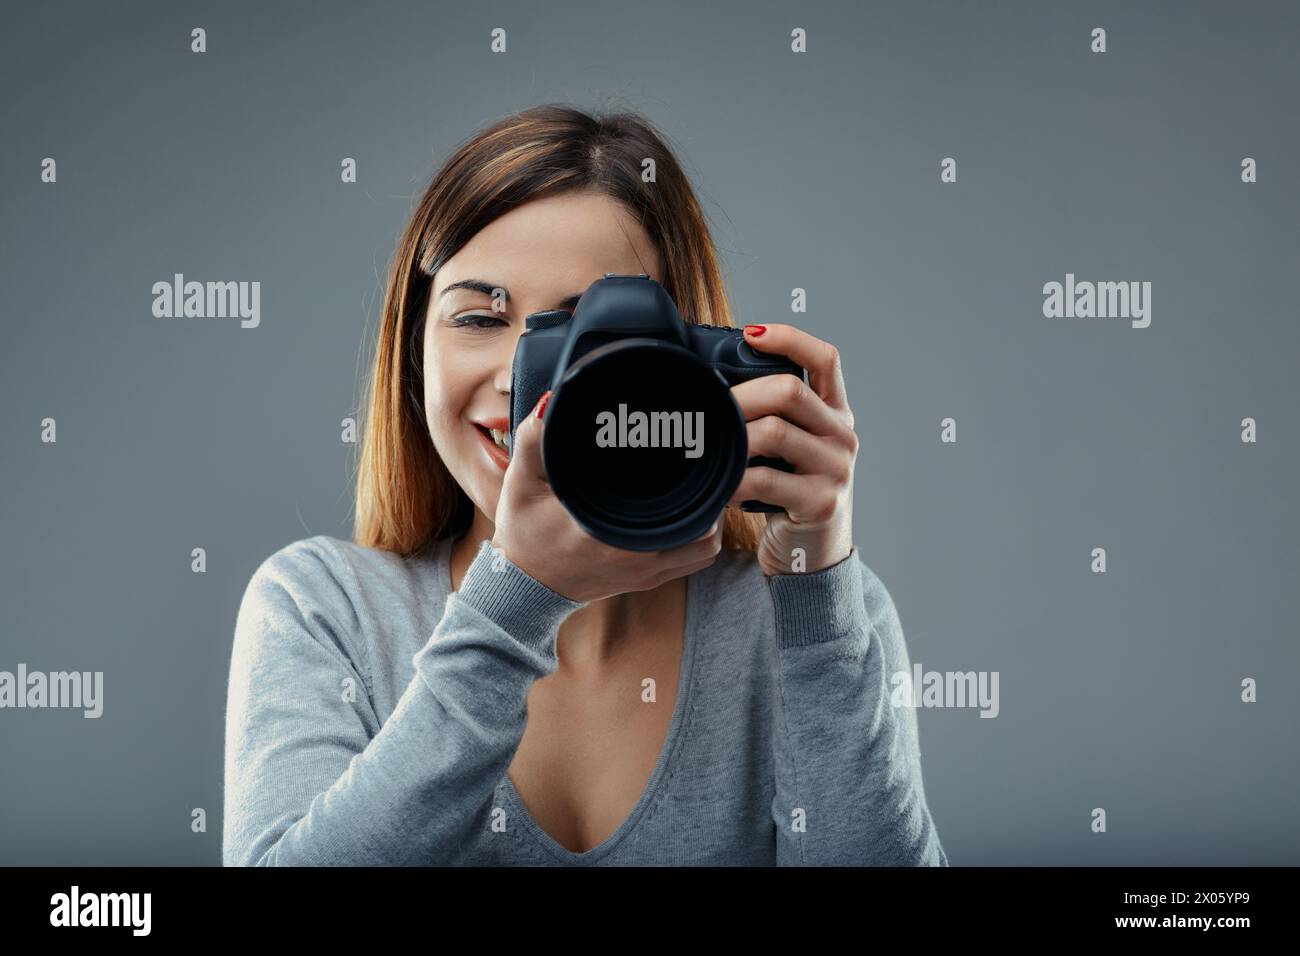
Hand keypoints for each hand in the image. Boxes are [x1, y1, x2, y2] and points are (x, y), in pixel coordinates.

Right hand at [491, 390, 724, 603]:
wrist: (524, 587)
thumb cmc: (524, 534)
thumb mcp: (521, 484)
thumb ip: (532, 441)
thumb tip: (549, 403)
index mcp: (611, 534)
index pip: (674, 503)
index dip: (692, 474)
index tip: (692, 445)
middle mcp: (637, 558)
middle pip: (704, 524)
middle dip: (709, 491)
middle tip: (703, 459)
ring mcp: (647, 573)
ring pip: (706, 545)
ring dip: (712, 516)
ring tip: (703, 485)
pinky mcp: (649, 580)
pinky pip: (694, 561)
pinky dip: (702, 538)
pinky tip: (694, 512)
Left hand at [728, 324, 857, 575]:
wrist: (811, 556)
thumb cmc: (788, 495)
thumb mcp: (792, 449)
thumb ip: (774, 416)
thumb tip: (716, 382)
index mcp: (837, 413)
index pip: (826, 359)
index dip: (789, 337)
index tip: (750, 333)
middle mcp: (843, 436)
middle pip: (790, 391)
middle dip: (740, 394)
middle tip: (705, 406)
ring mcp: (836, 469)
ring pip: (775, 432)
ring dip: (732, 437)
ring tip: (708, 445)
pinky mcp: (820, 502)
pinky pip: (765, 479)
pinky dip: (733, 478)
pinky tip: (719, 484)